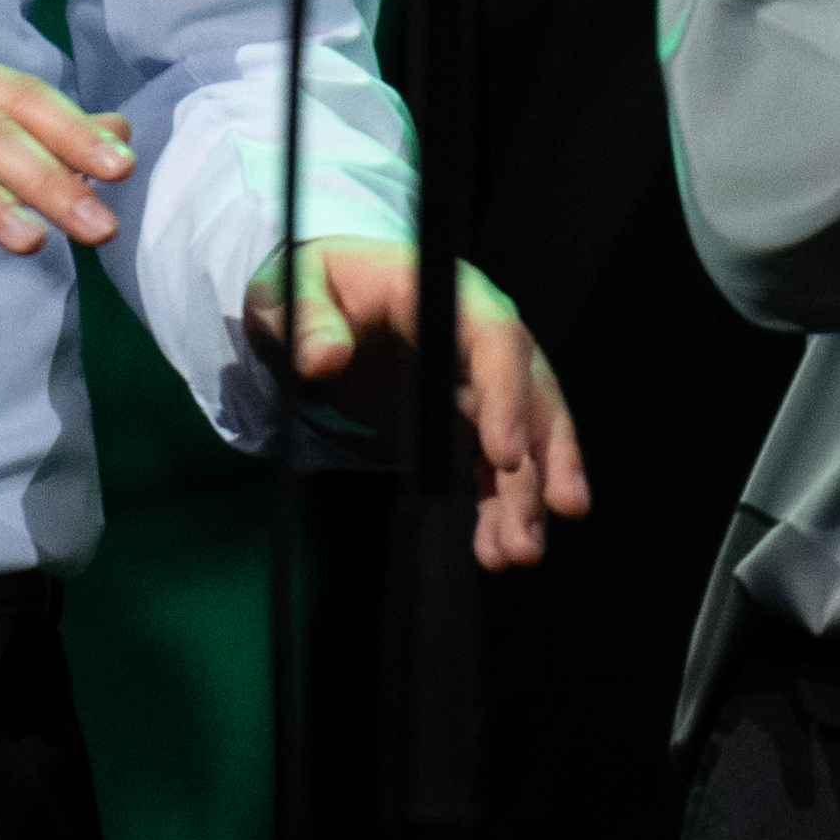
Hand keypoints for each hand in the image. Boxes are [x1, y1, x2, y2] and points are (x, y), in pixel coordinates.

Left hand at [270, 239, 592, 574]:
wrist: (313, 300)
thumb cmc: (306, 285)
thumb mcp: (291, 290)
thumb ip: (306, 318)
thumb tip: (324, 358)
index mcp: (444, 294)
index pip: (495, 338)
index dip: (508, 395)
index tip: (504, 456)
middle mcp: (478, 333)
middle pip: (530, 391)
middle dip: (543, 457)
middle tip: (548, 517)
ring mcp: (477, 377)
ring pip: (524, 432)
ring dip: (526, 494)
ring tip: (519, 554)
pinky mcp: (466, 414)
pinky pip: (494, 460)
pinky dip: (499, 503)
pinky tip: (496, 548)